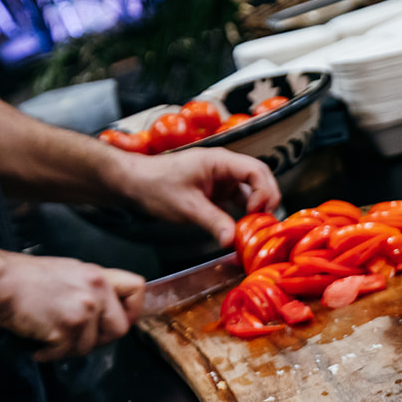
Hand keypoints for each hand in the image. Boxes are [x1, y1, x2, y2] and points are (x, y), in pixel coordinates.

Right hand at [0, 253, 144, 360]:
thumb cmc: (25, 277)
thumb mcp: (69, 271)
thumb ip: (91, 288)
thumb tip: (104, 309)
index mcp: (98, 275)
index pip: (137, 289)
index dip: (132, 309)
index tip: (120, 319)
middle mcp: (96, 292)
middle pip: (120, 328)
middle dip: (100, 338)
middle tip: (77, 337)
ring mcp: (82, 311)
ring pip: (90, 346)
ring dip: (70, 347)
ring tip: (49, 337)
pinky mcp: (66, 329)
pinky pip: (66, 353)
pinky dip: (51, 355)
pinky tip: (39, 346)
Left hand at [112, 146, 280, 246]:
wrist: (135, 183)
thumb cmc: (156, 185)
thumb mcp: (186, 206)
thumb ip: (212, 221)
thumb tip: (231, 240)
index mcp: (220, 161)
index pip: (256, 170)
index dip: (264, 192)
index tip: (256, 213)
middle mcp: (225, 167)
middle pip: (260, 178)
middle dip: (267, 199)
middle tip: (264, 223)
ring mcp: (221, 179)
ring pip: (251, 190)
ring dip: (257, 208)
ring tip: (255, 229)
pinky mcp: (216, 191)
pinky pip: (238, 200)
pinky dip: (244, 213)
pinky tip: (241, 229)